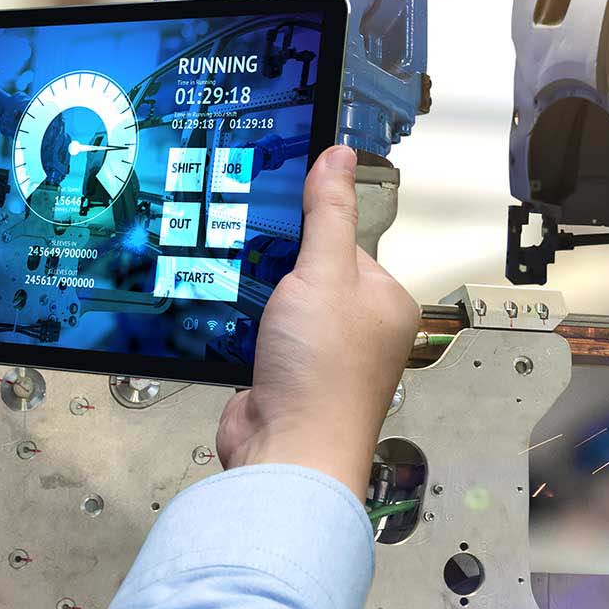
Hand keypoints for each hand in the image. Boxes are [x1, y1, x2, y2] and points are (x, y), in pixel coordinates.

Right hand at [216, 145, 419, 491]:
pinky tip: (224, 321)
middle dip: (276, 267)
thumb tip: (340, 155)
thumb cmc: (323, 373)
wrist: (286, 453)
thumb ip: (328, 213)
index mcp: (385, 301)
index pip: (346, 243)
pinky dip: (238, 329)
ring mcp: (318, 357)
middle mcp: (358, 330)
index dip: (309, 232)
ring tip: (234, 289)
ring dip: (254, 299)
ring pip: (277, 305)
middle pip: (308, 272)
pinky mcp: (281, 377)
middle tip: (249, 254)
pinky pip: (255, 336)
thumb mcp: (325, 273)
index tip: (276, 215)